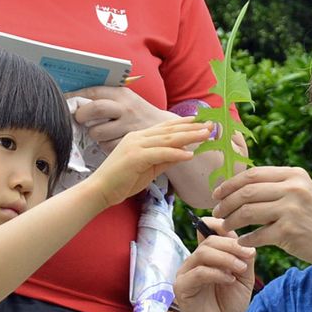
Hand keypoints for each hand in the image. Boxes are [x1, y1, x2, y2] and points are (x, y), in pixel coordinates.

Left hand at [69, 86, 173, 152]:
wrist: (169, 130)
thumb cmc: (139, 114)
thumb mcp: (128, 100)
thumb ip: (106, 98)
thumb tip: (75, 99)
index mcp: (123, 94)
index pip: (92, 92)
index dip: (74, 96)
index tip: (65, 101)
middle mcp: (126, 108)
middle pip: (94, 109)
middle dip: (81, 115)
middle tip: (80, 119)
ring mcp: (128, 126)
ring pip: (97, 132)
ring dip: (94, 134)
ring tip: (102, 132)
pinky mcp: (129, 143)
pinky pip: (106, 146)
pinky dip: (105, 145)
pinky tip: (113, 141)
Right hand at [85, 118, 211, 206]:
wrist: (100, 190)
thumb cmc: (123, 181)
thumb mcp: (149, 168)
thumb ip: (164, 159)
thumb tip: (183, 153)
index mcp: (140, 138)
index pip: (166, 128)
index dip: (184, 124)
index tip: (201, 121)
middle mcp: (138, 138)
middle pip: (170, 131)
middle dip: (192, 127)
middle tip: (211, 125)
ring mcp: (136, 146)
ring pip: (167, 139)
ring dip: (189, 136)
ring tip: (206, 135)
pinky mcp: (135, 157)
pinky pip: (160, 153)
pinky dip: (176, 154)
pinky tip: (189, 155)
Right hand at [174, 218, 256, 311]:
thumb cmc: (230, 304)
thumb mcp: (243, 277)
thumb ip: (244, 258)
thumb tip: (246, 241)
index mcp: (206, 257)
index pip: (209, 231)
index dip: (223, 226)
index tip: (244, 234)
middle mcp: (193, 262)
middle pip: (209, 241)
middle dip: (232, 246)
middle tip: (249, 255)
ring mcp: (184, 274)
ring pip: (202, 253)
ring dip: (226, 258)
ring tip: (241, 268)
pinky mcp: (181, 288)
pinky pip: (198, 273)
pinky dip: (216, 273)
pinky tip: (230, 280)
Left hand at [211, 166, 311, 267]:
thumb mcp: (302, 193)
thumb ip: (276, 186)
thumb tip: (238, 184)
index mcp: (295, 174)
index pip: (252, 174)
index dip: (230, 184)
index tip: (216, 194)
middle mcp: (294, 188)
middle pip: (246, 192)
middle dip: (225, 203)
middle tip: (216, 212)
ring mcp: (292, 209)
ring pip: (247, 212)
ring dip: (231, 220)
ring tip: (225, 226)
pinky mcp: (289, 231)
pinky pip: (257, 234)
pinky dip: (245, 239)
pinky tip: (242, 241)